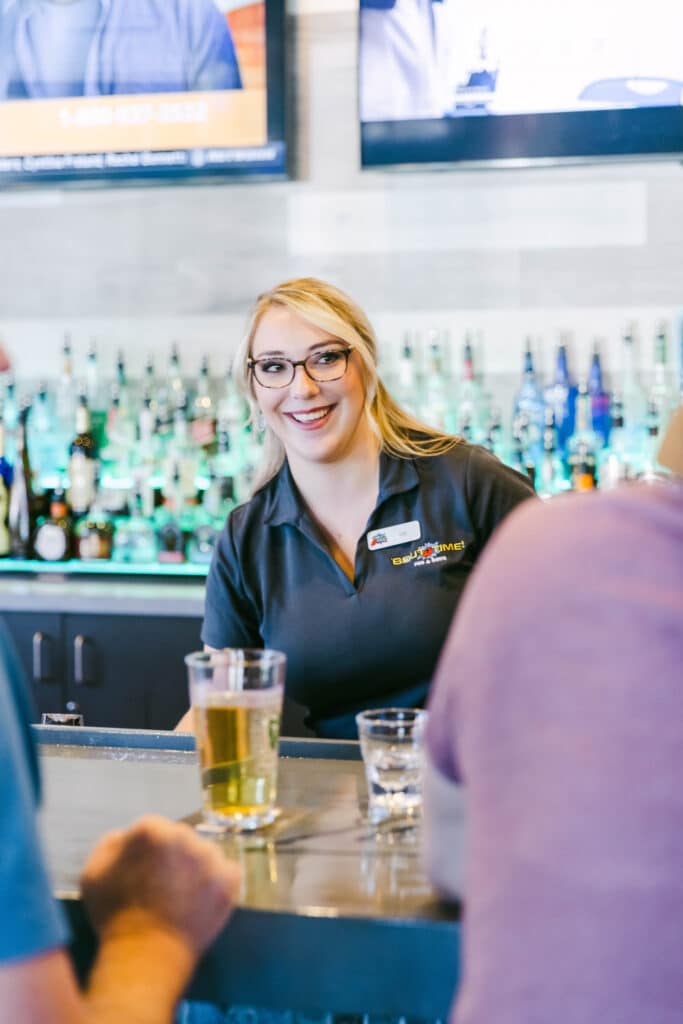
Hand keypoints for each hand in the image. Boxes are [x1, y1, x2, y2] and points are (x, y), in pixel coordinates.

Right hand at [80, 815, 240, 957]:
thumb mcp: (93, 873)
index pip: (152, 829)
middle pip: (179, 838)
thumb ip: (111, 843)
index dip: (145, 853)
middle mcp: (184, 835)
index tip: (142, 874)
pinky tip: (200, 900)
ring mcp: (210, 857)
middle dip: (172, 857)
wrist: (145, 958)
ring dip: (195, 868)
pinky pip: (226, 871)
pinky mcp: (229, 879)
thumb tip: (127, 835)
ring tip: (180, 897)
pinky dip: (216, 883)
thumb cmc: (115, 917)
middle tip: (161, 887)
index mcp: (150, 830)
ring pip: (204, 852)